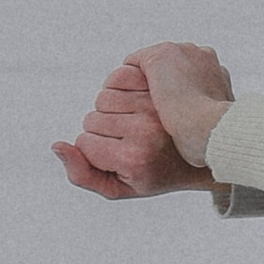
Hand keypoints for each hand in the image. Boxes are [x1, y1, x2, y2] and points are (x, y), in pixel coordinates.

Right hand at [49, 49, 227, 198]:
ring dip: (112, 105)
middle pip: (92, 118)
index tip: (120, 154)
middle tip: (132, 137)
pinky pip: (119, 76)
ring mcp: (154, 106)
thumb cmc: (159, 171)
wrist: (207, 146)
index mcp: (133, 158)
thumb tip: (56, 145)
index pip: (84, 142)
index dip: (96, 147)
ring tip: (137, 118)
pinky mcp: (162, 82)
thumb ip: (82, 174)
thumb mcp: (120, 187)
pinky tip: (139, 96)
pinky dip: (120, 83)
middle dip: (104, 126)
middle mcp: (143, 131)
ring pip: (104, 96)